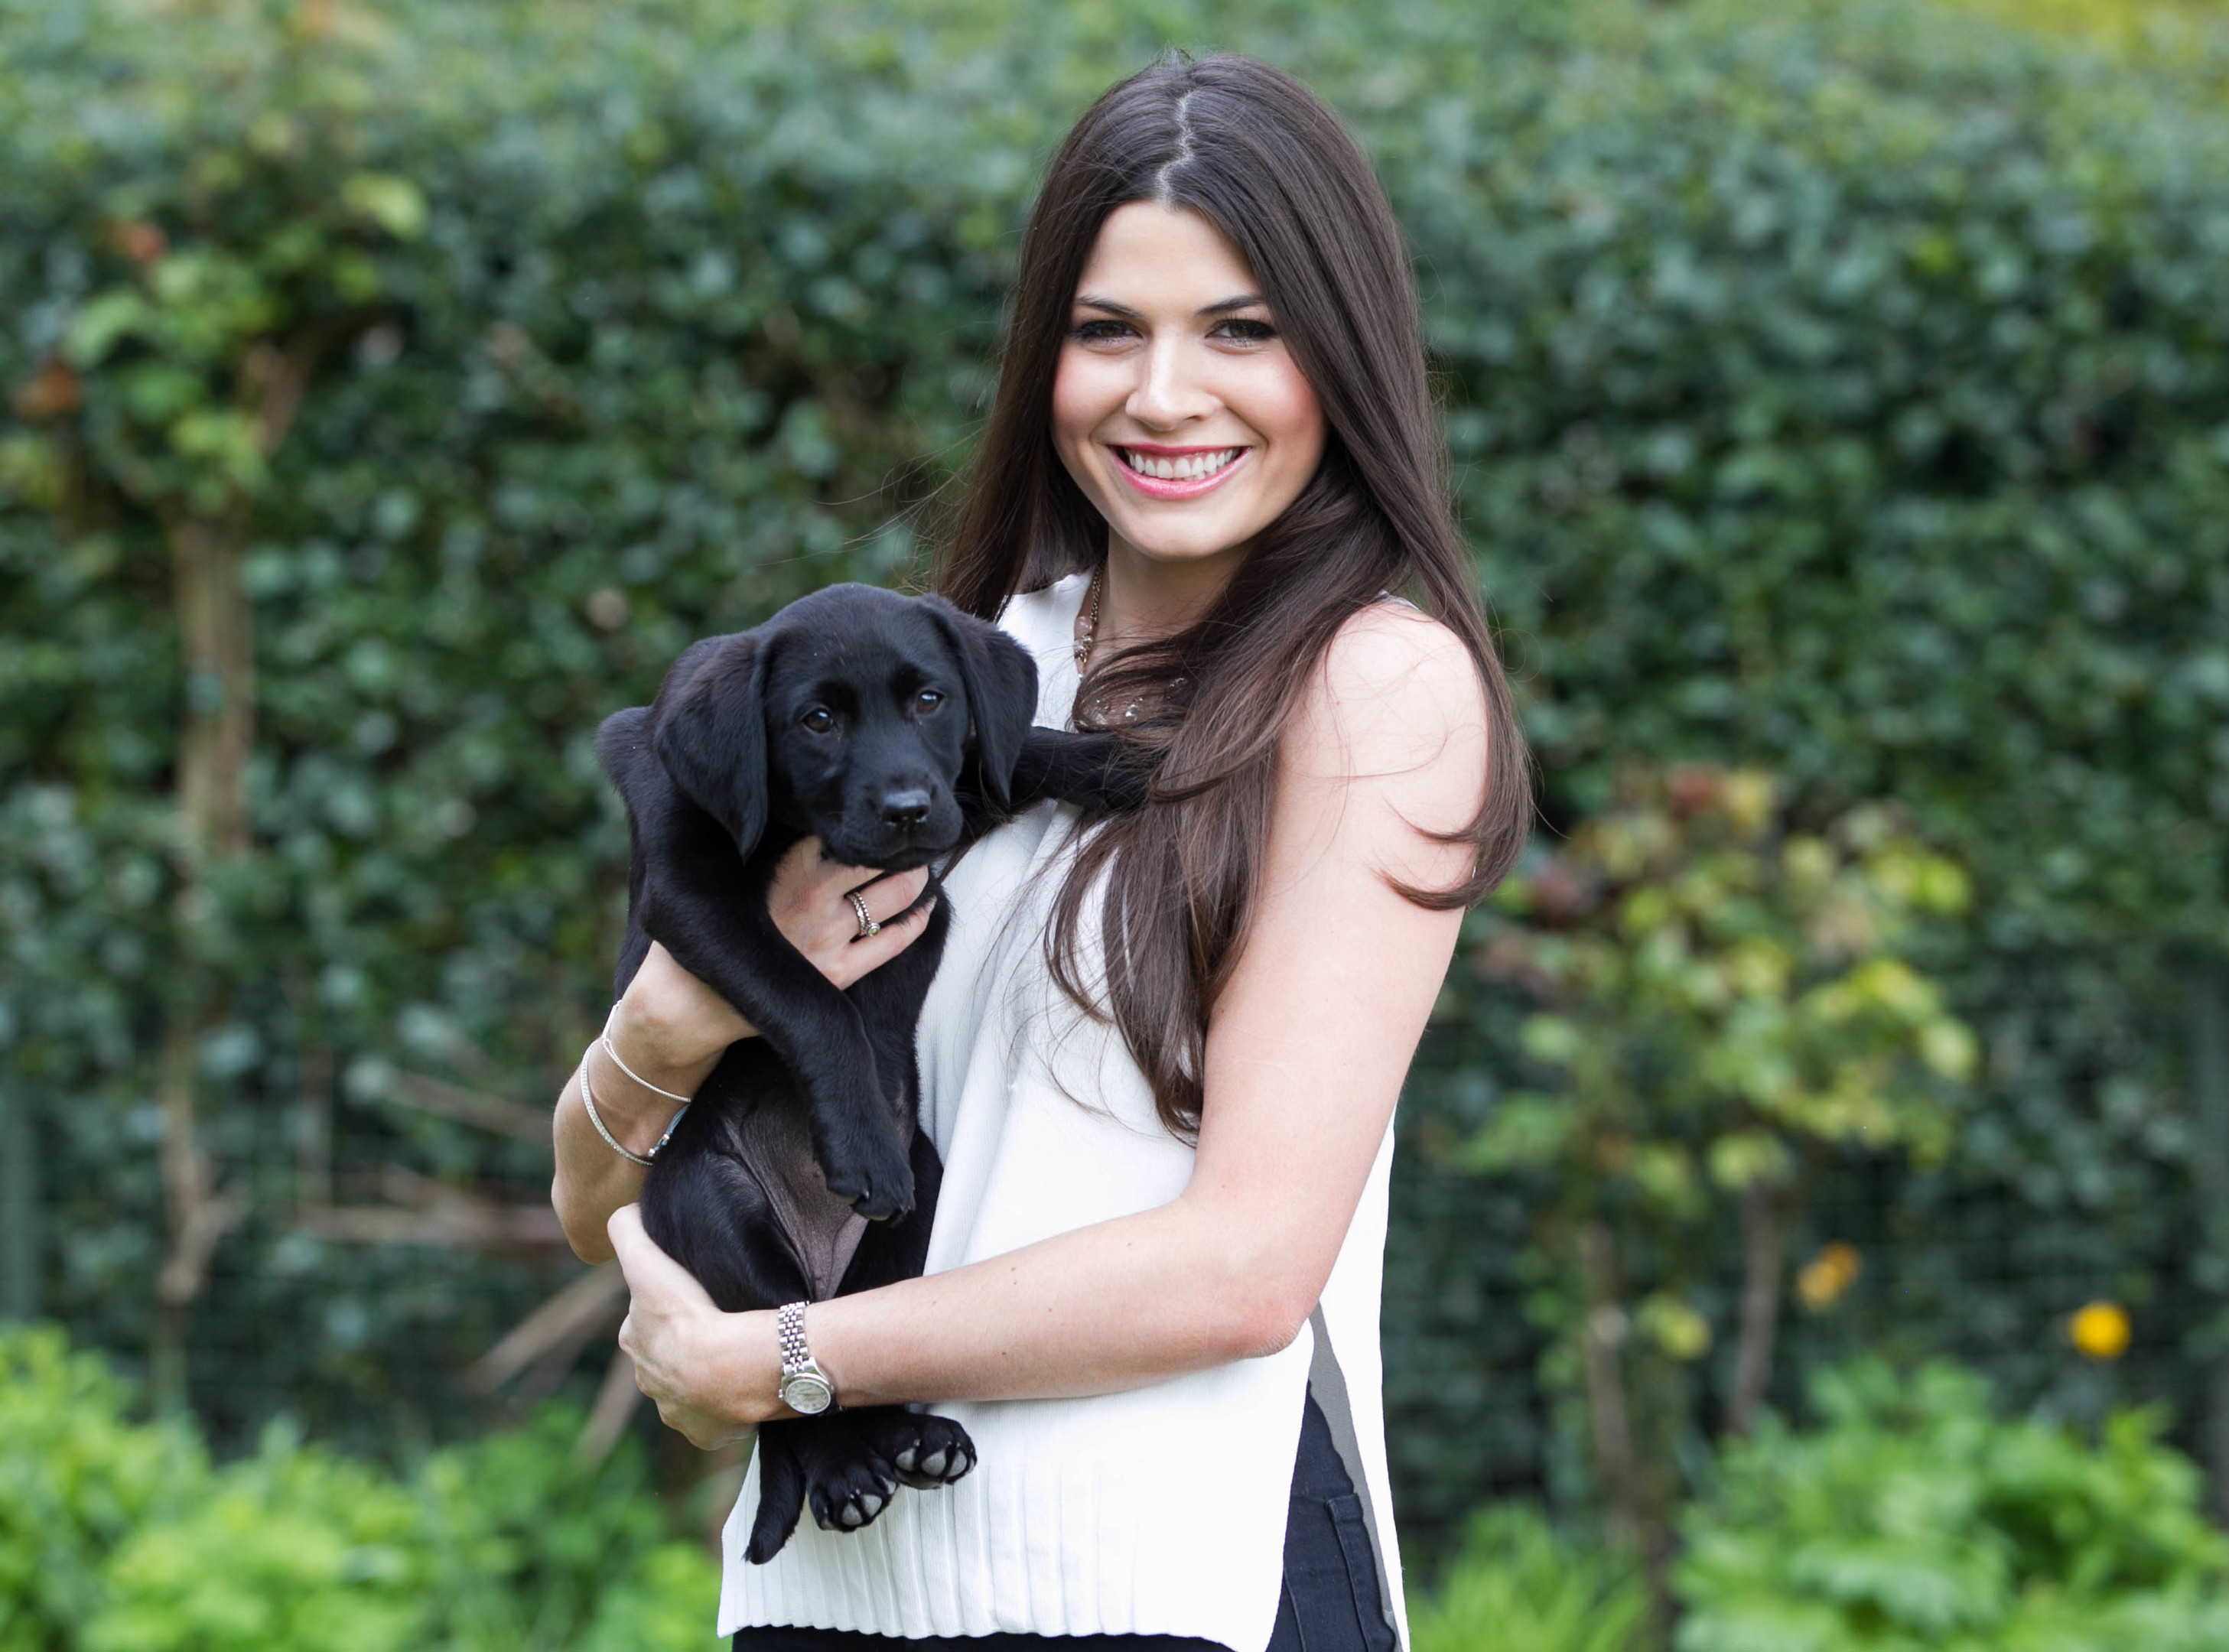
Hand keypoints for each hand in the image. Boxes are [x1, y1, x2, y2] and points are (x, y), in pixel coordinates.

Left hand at [610, 1203, 779, 1444]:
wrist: (726, 1368)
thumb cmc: (687, 1313)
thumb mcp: (647, 1260)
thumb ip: (626, 1229)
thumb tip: (623, 1211)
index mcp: (635, 1342)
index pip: (644, 1321)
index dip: (664, 1308)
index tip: (689, 1299)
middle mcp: (649, 1381)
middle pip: (665, 1357)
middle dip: (683, 1346)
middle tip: (716, 1326)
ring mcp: (677, 1412)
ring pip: (689, 1390)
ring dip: (706, 1377)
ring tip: (733, 1357)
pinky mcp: (706, 1433)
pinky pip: (715, 1421)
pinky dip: (726, 1409)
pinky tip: (741, 1391)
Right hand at [615, 838, 935, 1067]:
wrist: (690, 998)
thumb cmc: (712, 924)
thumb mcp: (733, 867)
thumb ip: (771, 839)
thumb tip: (812, 808)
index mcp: (784, 864)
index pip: (843, 827)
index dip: (868, 817)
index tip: (879, 812)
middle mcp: (809, 896)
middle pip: (879, 856)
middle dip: (900, 845)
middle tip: (910, 838)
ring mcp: (826, 936)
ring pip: (896, 893)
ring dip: (917, 877)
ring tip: (921, 866)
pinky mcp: (837, 974)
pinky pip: (894, 941)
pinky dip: (917, 920)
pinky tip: (924, 907)